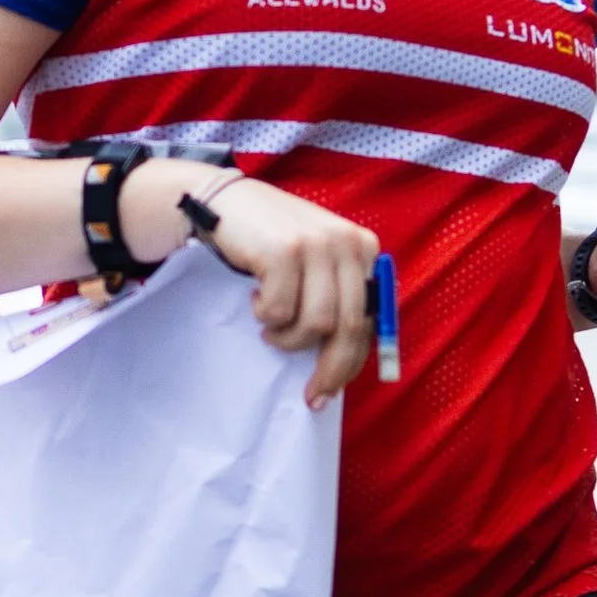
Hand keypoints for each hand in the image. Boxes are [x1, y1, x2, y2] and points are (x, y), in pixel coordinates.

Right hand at [141, 164, 380, 408]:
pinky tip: (256, 298)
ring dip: (289, 338)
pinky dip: (266, 315)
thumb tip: (343, 361)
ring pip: (317, 323)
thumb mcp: (316, 262)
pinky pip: (281, 310)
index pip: (372, 318)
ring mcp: (317, 243)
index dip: (353, 361)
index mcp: (364, 247)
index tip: (331, 390)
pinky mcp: (285, 249)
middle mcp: (348, 242)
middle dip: (330, 369)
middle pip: (350, 326)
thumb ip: (337, 296)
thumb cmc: (271, 242)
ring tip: (272, 329)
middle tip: (310, 394)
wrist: (225, 202)